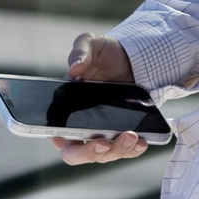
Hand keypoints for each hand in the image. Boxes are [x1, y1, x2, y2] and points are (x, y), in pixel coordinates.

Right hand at [55, 33, 146, 165]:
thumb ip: (80, 51)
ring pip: (104, 154)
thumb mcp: (91, 43)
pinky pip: (125, 151)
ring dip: (117, 150)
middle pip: (78, 154)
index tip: (70, 140)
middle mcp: (81, 126)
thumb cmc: (104, 53)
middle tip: (104, 142)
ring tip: (131, 136)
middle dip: (90, 152)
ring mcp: (102, 133)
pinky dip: (133, 150)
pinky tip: (141, 141)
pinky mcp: (122, 134)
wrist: (131, 59)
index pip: (56, 134)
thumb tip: (74, 69)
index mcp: (66, 109)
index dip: (62, 142)